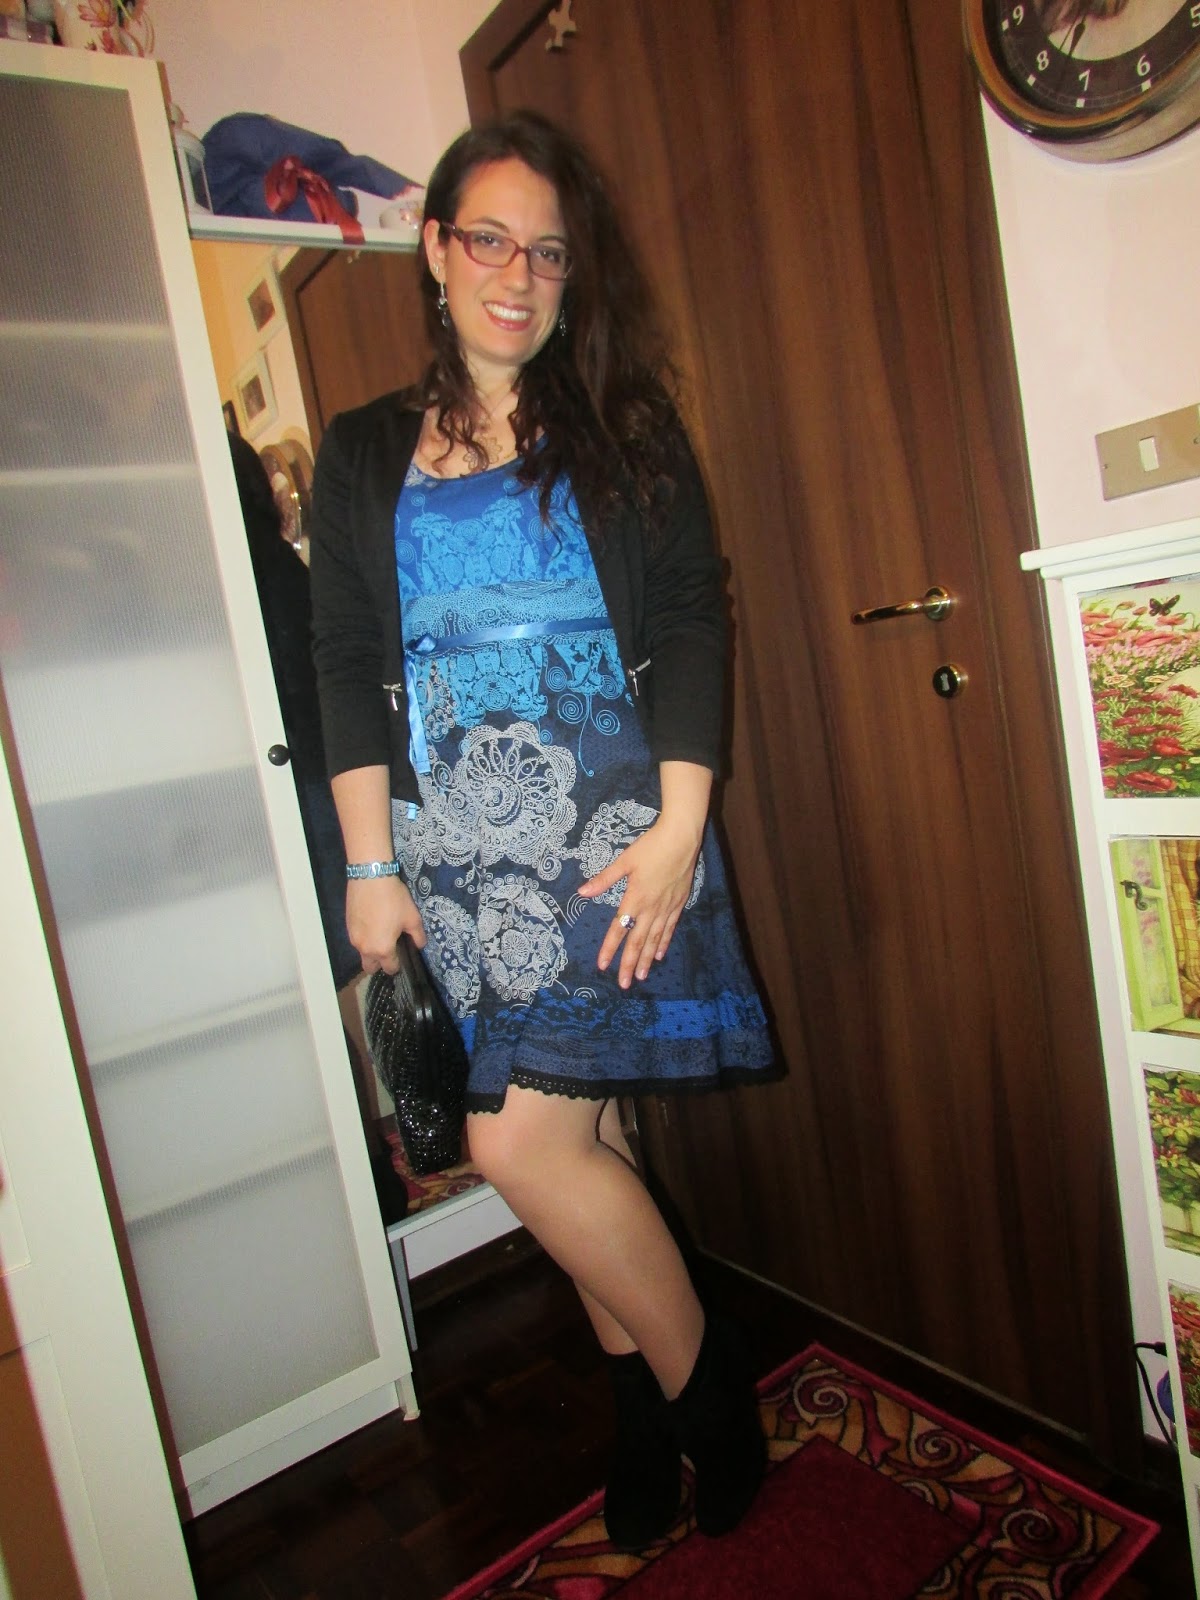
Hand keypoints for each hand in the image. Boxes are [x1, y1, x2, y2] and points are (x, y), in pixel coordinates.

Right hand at [346, 877, 425, 972]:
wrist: (370, 877)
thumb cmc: (394, 899)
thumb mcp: (412, 917)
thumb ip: (417, 936)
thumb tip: (419, 945)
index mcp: (382, 949)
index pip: (389, 968)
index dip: (397, 964)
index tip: (402, 955)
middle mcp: (365, 948)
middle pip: (370, 967)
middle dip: (379, 963)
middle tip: (389, 948)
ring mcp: (353, 937)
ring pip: (362, 953)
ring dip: (370, 949)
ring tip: (381, 932)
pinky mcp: (347, 925)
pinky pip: (356, 939)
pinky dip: (364, 937)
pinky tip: (372, 922)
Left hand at [579, 815, 701, 988]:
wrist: (682, 838)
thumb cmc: (651, 846)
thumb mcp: (624, 861)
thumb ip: (604, 879)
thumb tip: (582, 892)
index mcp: (635, 898)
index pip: (619, 928)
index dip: (610, 948)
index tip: (603, 965)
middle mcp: (651, 908)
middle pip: (638, 941)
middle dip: (629, 963)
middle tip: (623, 984)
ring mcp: (667, 907)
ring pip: (654, 939)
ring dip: (645, 959)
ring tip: (640, 976)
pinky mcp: (679, 903)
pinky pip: (669, 928)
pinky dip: (663, 943)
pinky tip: (658, 955)